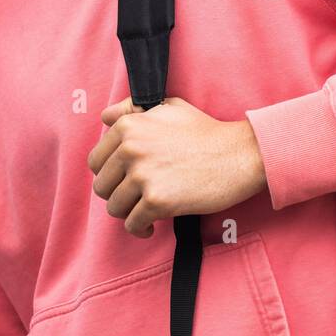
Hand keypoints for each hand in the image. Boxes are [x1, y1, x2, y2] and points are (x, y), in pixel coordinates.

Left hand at [87, 95, 267, 237]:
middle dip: (118, 194)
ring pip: (114, 207)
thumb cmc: (206, 132)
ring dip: (129, 213)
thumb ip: (132, 109)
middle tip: (137, 197)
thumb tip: (104, 117)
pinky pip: (132, 224)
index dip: (110, 174)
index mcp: (128, 126)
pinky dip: (140, 228)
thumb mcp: (168, 107)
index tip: (126, 180)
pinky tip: (151, 225)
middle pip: (102, 186)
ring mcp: (142, 175)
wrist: (240, 154)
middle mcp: (130, 148)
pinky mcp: (156, 201)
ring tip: (145, 210)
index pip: (96, 160)